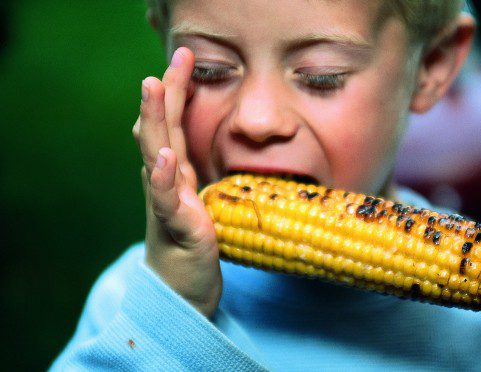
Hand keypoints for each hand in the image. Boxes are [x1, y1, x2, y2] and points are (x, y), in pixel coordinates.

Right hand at [133, 47, 221, 316]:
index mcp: (175, 173)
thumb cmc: (190, 244)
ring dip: (155, 121)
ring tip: (153, 88)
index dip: (178, 90)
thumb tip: (197, 149)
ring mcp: (167, 203)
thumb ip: (196, 174)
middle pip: (161, 130)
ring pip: (156, 155)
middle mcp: (166, 182)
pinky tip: (164, 159)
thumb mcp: (196, 201)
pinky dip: (162, 179)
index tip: (186, 57)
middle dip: (165, 93)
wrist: (180, 292)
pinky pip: (165, 201)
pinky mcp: (176, 228)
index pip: (175, 124)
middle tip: (173, 58)